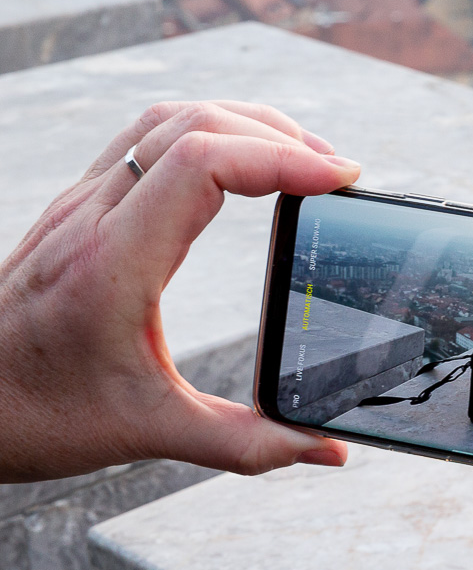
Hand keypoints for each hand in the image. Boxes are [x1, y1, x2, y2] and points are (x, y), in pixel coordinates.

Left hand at [0, 101, 360, 481]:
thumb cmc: (37, 417)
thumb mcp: (149, 433)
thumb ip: (248, 444)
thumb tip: (328, 450)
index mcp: (112, 262)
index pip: (202, 163)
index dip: (281, 158)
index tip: (338, 180)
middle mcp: (92, 217)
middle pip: (195, 125)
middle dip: (279, 137)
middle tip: (334, 175)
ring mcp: (80, 204)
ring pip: (169, 119)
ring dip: (244, 124)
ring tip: (299, 160)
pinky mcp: (78, 206)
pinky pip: (147, 137)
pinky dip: (207, 132)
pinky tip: (240, 164)